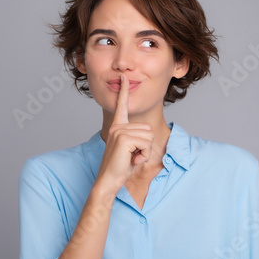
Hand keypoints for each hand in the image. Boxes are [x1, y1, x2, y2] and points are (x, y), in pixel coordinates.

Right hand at [94, 73, 152, 194]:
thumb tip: (147, 131)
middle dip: (146, 145)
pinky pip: (147, 143)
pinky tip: (132, 160)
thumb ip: (136, 138)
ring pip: (149, 136)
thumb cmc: (120, 167)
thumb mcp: (130, 149)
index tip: (125, 77)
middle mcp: (117, 126)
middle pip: (148, 128)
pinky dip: (143, 155)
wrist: (108, 180)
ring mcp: (119, 131)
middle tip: (132, 155)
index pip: (122, 105)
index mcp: (117, 126)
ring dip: (145, 151)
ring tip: (131, 158)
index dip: (124, 91)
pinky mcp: (123, 138)